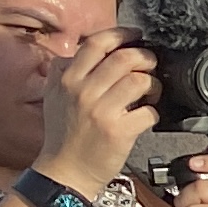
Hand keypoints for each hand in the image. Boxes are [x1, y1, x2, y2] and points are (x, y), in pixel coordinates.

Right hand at [36, 31, 155, 195]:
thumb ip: (65, 71)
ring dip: (153, 85)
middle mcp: (82, 91)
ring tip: (151, 92)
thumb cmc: (63, 135)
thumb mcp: (54, 96)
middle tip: (150, 65)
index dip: (121, 35)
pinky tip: (146, 116)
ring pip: (139, 81)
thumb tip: (85, 50)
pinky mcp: (118, 131)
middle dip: (145, 58)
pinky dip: (153, 112)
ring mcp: (101, 111)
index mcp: (67, 79)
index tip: (135, 35)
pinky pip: (148, 111)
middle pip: (124, 58)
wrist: (64, 171)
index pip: (96, 44)